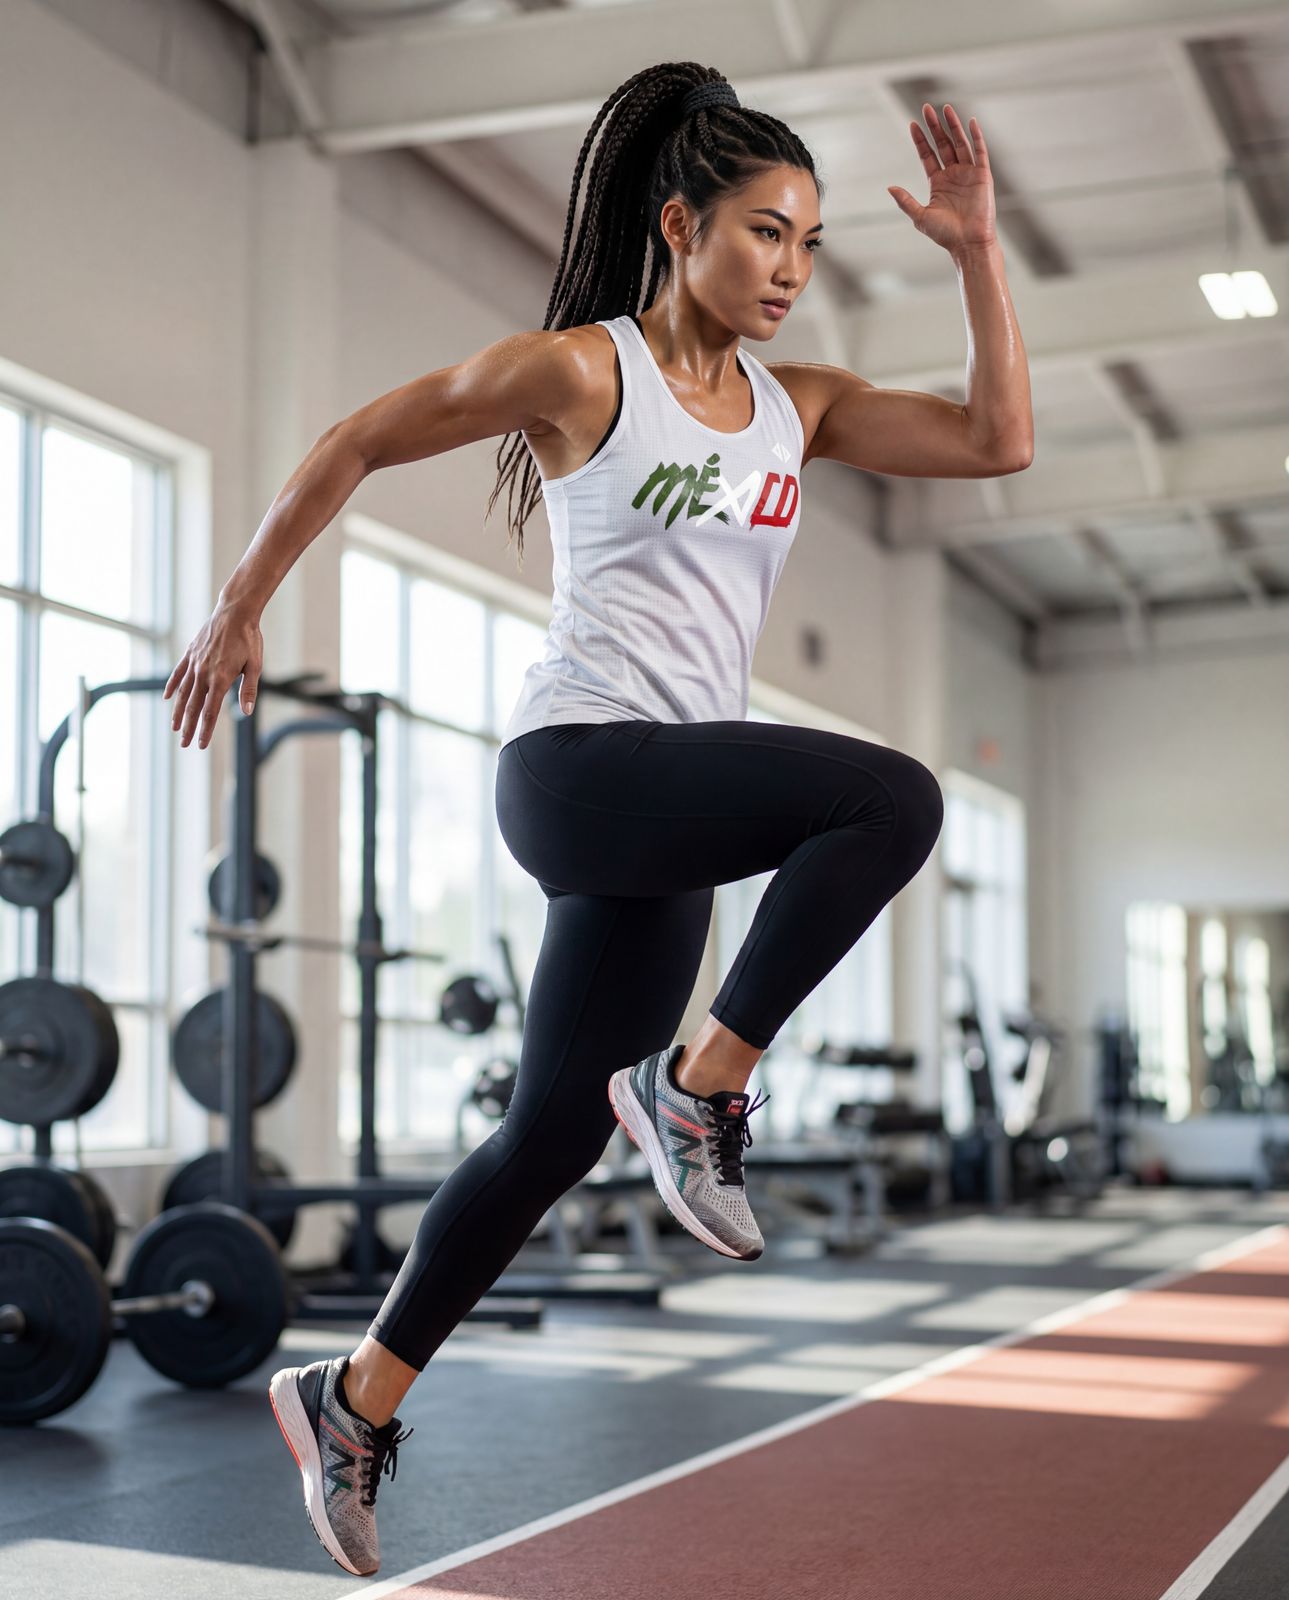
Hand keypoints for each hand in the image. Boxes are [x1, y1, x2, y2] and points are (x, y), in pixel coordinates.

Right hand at [163, 598, 263, 749]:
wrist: (235, 612)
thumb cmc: (249, 639)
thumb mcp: (255, 665)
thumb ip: (249, 690)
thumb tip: (247, 712)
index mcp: (221, 679)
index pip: (210, 711)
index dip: (205, 729)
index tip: (200, 744)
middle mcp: (203, 673)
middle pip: (193, 706)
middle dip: (189, 727)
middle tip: (184, 744)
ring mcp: (194, 663)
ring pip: (182, 693)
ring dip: (178, 712)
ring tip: (174, 727)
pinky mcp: (190, 653)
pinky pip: (178, 673)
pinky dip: (172, 686)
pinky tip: (167, 698)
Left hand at [887, 103, 996, 254]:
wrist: (968, 243)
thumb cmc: (945, 234)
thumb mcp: (920, 216)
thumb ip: (905, 201)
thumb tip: (889, 187)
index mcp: (938, 183)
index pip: (928, 155)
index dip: (921, 140)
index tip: (912, 124)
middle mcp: (953, 175)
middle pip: (942, 144)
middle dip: (935, 127)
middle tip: (926, 108)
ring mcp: (968, 173)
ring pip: (960, 143)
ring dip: (953, 126)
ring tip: (945, 109)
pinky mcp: (983, 176)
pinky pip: (980, 152)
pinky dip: (976, 137)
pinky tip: (970, 122)